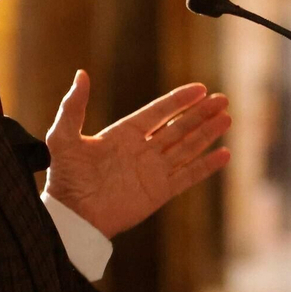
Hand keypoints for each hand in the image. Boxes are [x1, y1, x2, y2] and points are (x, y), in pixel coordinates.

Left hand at [43, 72, 230, 237]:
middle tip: (223, 99)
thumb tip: (81, 74)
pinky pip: (188, 176)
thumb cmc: (64, 178)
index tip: (200, 88)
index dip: (179, 100)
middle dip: (201, 113)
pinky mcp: (159, 192)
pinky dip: (207, 166)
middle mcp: (142, 150)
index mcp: (123, 134)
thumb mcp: (63, 137)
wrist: (72, 218)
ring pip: (187, 147)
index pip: (158, 112)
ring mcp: (152, 171)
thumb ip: (73, 106)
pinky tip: (225, 154)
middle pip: (179, 127)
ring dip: (208, 133)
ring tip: (227, 118)